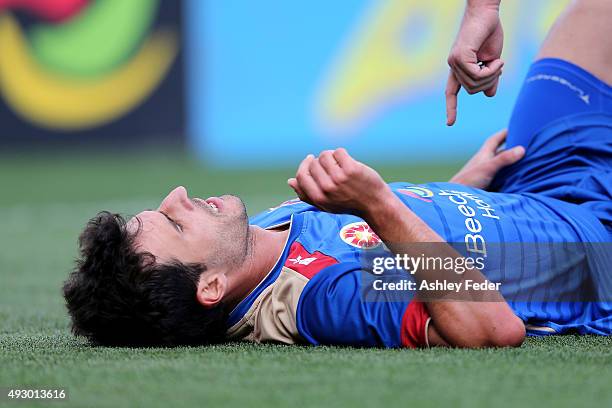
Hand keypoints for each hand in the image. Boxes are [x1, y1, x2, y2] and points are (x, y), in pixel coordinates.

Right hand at [287, 149, 390, 215]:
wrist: (374, 204)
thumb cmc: (348, 204)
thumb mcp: (325, 204)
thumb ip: (307, 194)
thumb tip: (290, 181)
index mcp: (318, 198)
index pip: (301, 176)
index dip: (304, 165)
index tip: (311, 159)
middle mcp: (327, 188)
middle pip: (313, 164)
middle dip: (320, 161)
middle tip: (332, 165)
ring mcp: (339, 178)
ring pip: (325, 155)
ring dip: (331, 156)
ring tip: (340, 163)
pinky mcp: (351, 169)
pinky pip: (338, 152)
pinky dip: (342, 154)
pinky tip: (348, 162)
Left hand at [446, 4, 503, 125]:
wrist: (487, 13)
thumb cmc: (490, 32)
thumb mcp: (493, 59)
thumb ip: (490, 77)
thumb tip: (489, 95)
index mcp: (459, 67)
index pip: (451, 91)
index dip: (451, 107)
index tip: (449, 124)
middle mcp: (453, 65)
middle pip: (472, 90)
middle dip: (489, 82)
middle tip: (499, 66)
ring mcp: (454, 61)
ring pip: (474, 85)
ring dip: (491, 76)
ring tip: (498, 61)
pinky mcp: (460, 56)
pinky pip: (476, 75)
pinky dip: (490, 71)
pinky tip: (496, 60)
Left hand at [450, 129, 523, 188]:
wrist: (455, 198)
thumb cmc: (469, 180)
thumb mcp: (488, 167)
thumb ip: (504, 159)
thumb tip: (522, 149)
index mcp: (484, 154)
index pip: (495, 139)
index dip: (504, 133)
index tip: (516, 127)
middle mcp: (485, 162)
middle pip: (501, 152)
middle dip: (512, 148)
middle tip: (527, 146)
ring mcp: (486, 174)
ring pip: (502, 166)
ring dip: (512, 163)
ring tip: (528, 161)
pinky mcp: (488, 185)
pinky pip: (502, 177)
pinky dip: (510, 176)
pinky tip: (519, 178)